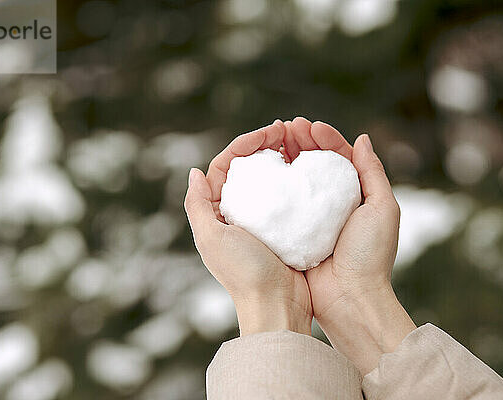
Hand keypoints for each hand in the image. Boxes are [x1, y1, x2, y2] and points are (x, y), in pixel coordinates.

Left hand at [184, 120, 311, 335]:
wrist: (276, 304)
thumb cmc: (244, 272)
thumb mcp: (211, 238)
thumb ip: (197, 205)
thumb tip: (194, 171)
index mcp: (217, 212)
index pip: (226, 166)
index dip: (244, 144)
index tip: (268, 133)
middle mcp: (237, 213)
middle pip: (248, 168)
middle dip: (264, 145)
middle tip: (285, 130)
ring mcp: (262, 220)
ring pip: (269, 178)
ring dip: (281, 157)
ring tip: (298, 141)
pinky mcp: (284, 228)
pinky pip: (288, 195)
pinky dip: (296, 178)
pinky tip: (308, 168)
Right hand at [284, 117, 415, 374]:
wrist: (350, 298)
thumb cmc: (370, 254)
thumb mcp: (382, 208)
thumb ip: (373, 172)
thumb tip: (361, 138)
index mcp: (355, 194)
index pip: (339, 156)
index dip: (324, 138)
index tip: (309, 125)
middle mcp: (332, 202)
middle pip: (315, 163)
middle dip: (301, 142)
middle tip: (286, 127)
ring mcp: (311, 217)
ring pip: (296, 179)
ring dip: (286, 157)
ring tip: (272, 140)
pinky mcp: (293, 231)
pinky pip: (282, 204)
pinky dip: (273, 186)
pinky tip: (262, 171)